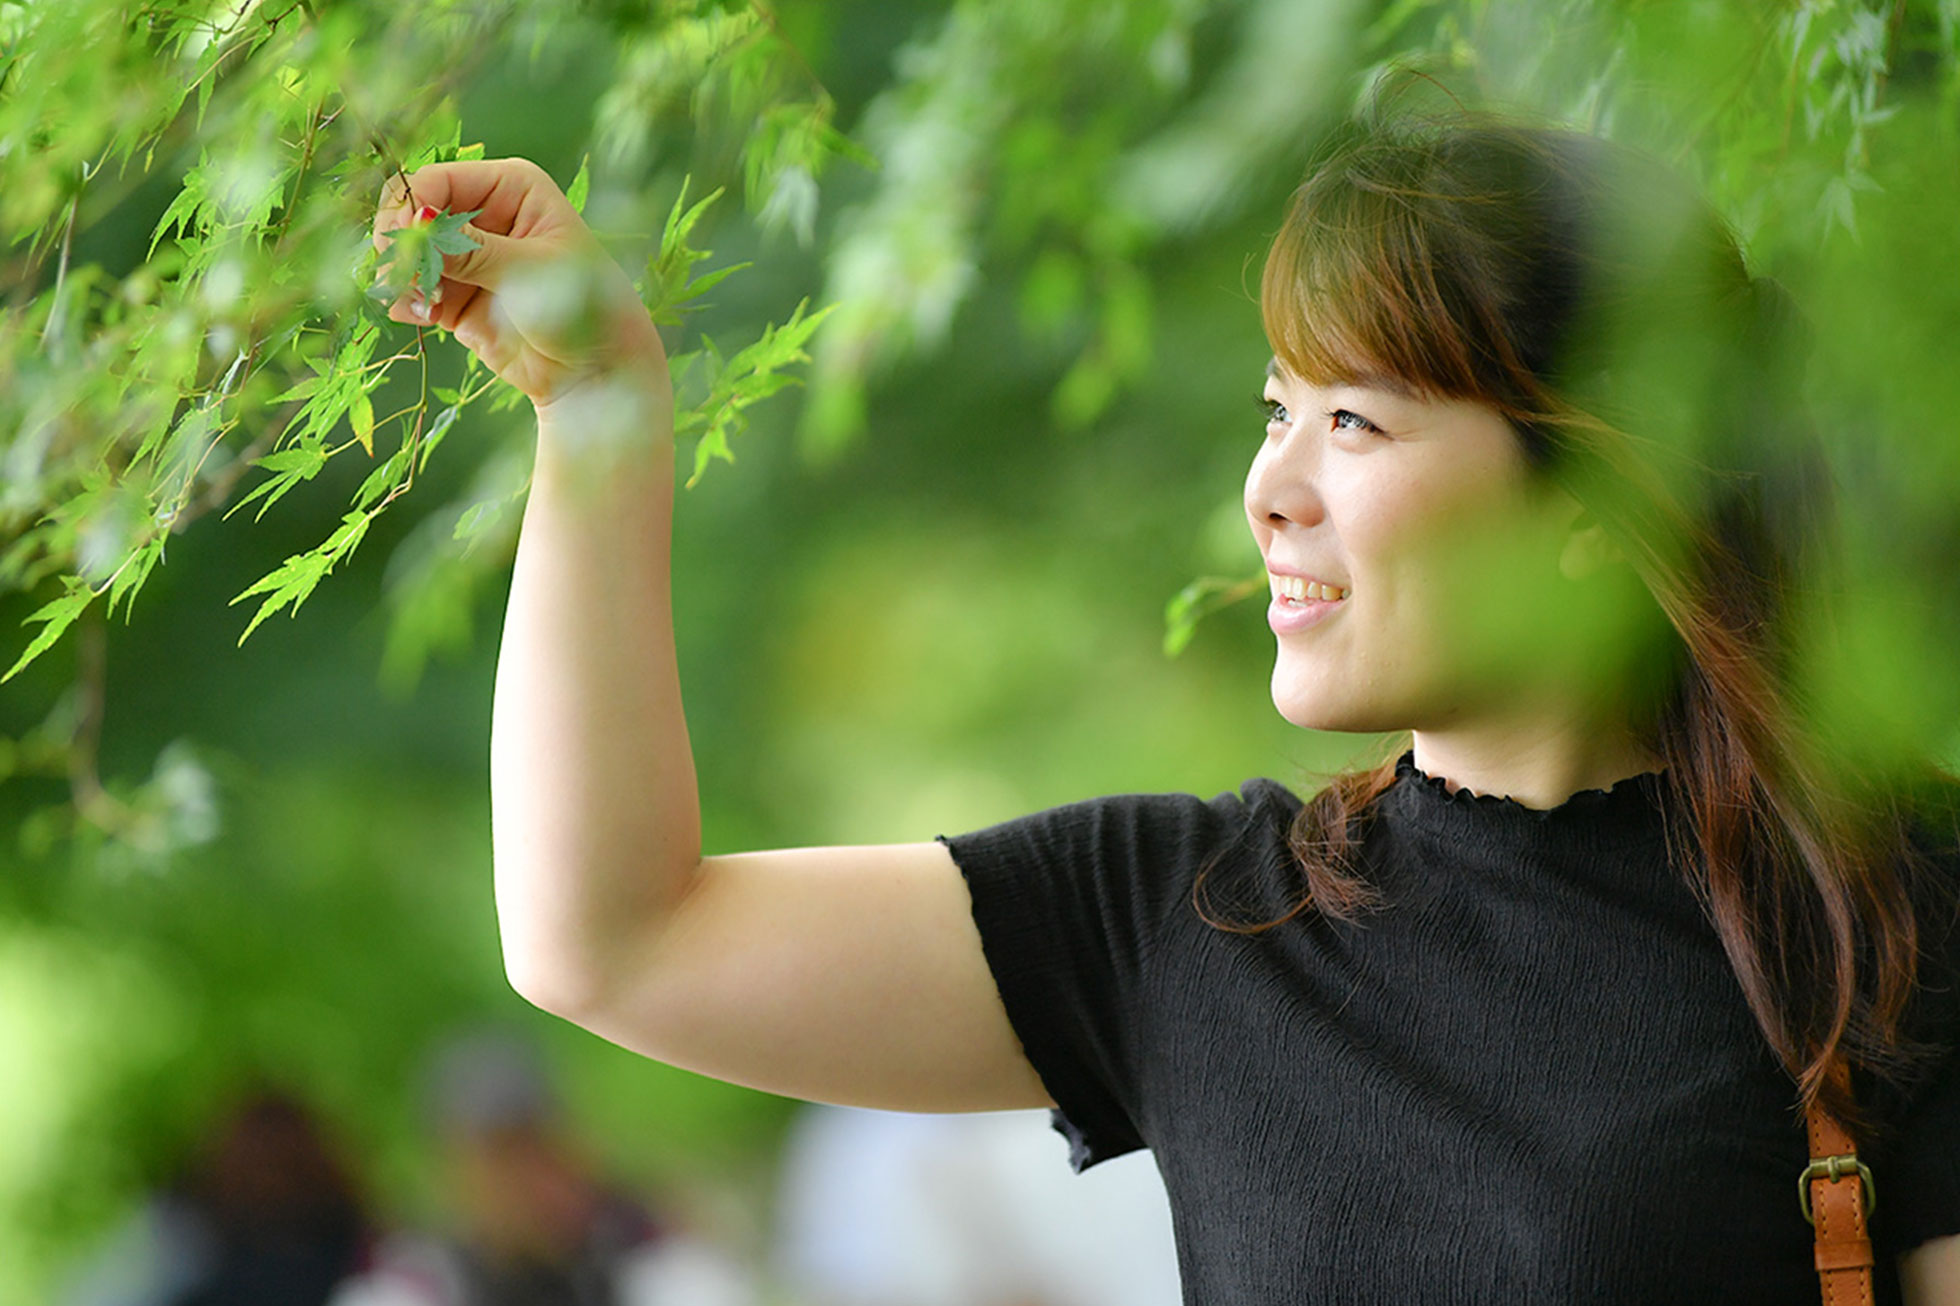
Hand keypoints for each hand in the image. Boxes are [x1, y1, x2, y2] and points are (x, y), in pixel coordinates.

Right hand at [372, 159, 667, 409]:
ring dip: (400, 276)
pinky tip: (418, 316)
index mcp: (511, 188)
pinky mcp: (454, 297)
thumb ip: (472, 251)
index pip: (439, 181)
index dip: (412, 207)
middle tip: (402, 276)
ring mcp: (466, 257)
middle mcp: (484, 215)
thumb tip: (417, 226)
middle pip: (412, 212)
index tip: (406, 240)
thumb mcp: (529, 272)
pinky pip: (412, 290)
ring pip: (407, 253)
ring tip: (420, 303)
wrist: (595, 370)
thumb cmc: (584, 308)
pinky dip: (405, 301)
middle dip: (401, 242)